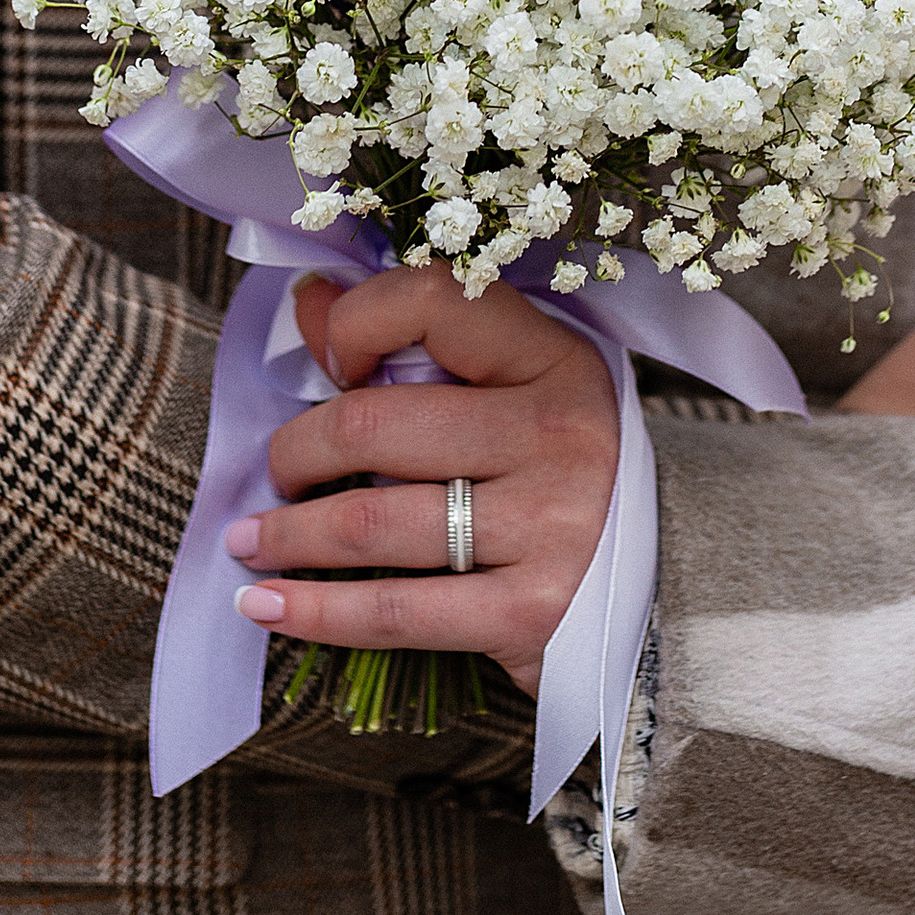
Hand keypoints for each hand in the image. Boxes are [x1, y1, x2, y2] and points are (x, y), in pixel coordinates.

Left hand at [228, 266, 620, 695]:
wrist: (667, 589)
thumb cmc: (561, 478)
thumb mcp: (514, 394)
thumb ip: (414, 341)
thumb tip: (309, 301)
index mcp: (555, 361)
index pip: (432, 301)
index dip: (355, 323)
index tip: (331, 366)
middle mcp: (558, 435)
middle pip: (374, 425)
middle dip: (297, 452)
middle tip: (278, 473)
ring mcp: (548, 526)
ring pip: (371, 521)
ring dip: (286, 533)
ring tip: (248, 540)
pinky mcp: (530, 612)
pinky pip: (394, 613)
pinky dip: (313, 612)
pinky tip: (264, 605)